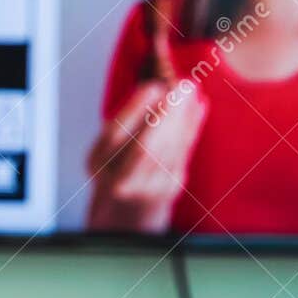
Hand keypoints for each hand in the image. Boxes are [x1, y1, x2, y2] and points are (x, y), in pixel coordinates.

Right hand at [86, 80, 207, 232]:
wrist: (127, 212)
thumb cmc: (117, 169)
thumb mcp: (107, 149)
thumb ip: (126, 125)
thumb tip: (157, 90)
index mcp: (98, 165)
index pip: (115, 137)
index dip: (134, 111)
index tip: (153, 87)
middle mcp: (120, 182)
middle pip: (147, 146)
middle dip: (167, 113)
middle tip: (182, 86)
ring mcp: (147, 189)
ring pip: (168, 150)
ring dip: (183, 117)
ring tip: (191, 91)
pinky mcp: (169, 189)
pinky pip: (183, 154)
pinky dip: (192, 128)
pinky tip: (199, 108)